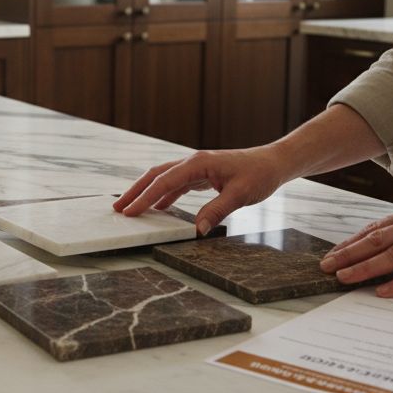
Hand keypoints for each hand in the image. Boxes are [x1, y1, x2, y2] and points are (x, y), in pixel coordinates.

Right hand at [113, 147, 283, 234]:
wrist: (273, 162)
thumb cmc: (259, 174)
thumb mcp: (240, 195)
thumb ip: (216, 211)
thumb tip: (196, 230)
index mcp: (198, 163)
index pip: (165, 182)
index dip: (144, 197)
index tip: (129, 211)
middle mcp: (193, 162)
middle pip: (156, 175)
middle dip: (136, 191)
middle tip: (118, 208)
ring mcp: (196, 167)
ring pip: (164, 178)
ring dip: (146, 192)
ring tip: (130, 207)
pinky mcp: (202, 174)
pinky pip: (176, 184)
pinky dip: (163, 194)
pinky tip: (158, 207)